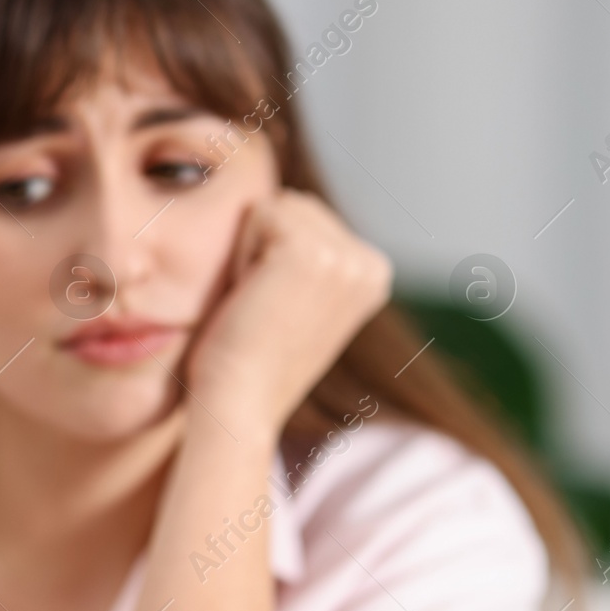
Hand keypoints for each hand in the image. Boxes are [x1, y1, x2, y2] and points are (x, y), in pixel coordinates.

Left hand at [184, 189, 392, 439]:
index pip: (304, 218)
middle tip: (260, 310)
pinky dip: (238, 254)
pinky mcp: (311, 251)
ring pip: (274, 206)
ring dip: (248, 252)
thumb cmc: (246, 363)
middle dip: (260, 250)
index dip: (269, 259)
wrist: (236, 405)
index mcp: (373, 275)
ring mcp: (346, 256)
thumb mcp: (295, 306)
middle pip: (292, 205)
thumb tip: (289, 207)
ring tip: (255, 305)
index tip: (273, 312)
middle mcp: (370, 264)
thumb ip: (308, 262)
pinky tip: (248, 298)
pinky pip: (257, 213)